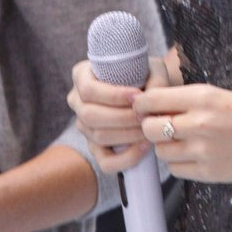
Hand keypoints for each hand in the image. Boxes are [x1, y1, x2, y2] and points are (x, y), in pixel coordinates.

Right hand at [67, 57, 169, 173]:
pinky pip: (105, 162)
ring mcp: (84, 126)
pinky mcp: (96, 147)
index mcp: (82, 76)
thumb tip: (146, 102)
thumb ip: (154, 81)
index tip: (138, 96)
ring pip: (99, 136)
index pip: (88, 90)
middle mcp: (77, 101)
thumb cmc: (148, 74)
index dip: (113, 95)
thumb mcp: (154, 69)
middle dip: (122, 118)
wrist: (151, 89)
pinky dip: (126, 158)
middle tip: (145, 116)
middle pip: (90, 115)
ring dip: (127, 135)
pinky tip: (144, 147)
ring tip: (148, 129)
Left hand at [133, 85, 231, 183]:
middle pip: (150, 128)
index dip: (142, 104)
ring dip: (166, 147)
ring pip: (161, 152)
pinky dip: (180, 163)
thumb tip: (159, 106)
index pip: (151, 100)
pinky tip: (195, 155)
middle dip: (150, 127)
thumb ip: (192, 101)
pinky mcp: (210, 174)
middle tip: (160, 125)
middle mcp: (199, 123)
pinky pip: (177, 170)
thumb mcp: (225, 95)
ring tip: (183, 141)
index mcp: (204, 96)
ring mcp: (203, 151)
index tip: (142, 106)